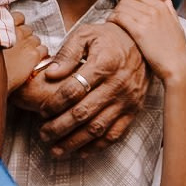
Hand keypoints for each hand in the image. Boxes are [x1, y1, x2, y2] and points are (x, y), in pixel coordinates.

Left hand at [15, 19, 146, 154]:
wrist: (144, 43)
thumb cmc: (109, 38)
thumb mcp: (86, 34)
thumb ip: (67, 53)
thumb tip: (51, 73)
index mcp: (104, 64)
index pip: (74, 90)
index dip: (55, 103)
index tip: (42, 111)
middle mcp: (117, 85)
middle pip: (83, 113)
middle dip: (59, 128)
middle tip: (42, 134)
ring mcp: (127, 100)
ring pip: (97, 128)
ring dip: (74, 142)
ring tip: (55, 149)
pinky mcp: (133, 110)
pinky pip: (115, 133)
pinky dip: (98, 146)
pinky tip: (81, 151)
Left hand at [109, 0, 185, 82]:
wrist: (178, 65)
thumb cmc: (177, 49)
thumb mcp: (178, 26)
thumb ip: (171, 12)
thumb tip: (167, 1)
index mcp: (162, 7)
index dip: (127, 1)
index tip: (124, 9)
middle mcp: (154, 10)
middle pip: (127, 0)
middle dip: (119, 7)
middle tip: (115, 16)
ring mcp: (147, 19)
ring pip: (122, 7)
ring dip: (114, 13)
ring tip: (111, 21)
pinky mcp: (139, 31)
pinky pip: (120, 18)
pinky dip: (112, 19)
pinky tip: (110, 25)